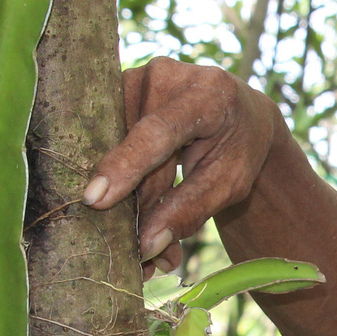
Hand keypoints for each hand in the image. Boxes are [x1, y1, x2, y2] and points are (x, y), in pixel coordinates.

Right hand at [83, 57, 288, 274]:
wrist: (240, 114)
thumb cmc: (238, 149)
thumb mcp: (228, 184)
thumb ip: (190, 210)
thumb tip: (146, 246)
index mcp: (207, 94)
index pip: (158, 133)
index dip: (126, 166)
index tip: (96, 200)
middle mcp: (167, 76)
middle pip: (134, 152)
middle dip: (136, 207)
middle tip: (145, 259)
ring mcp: (138, 77)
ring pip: (118, 151)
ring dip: (130, 200)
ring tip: (151, 241)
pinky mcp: (118, 88)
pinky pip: (111, 142)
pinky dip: (123, 179)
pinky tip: (139, 208)